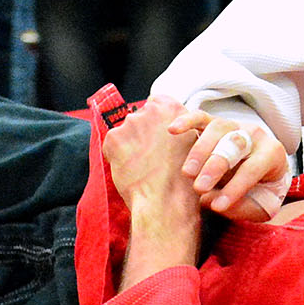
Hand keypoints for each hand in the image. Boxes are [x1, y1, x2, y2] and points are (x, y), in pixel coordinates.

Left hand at [105, 97, 202, 289]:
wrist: (166, 200)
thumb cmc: (183, 178)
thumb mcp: (192, 143)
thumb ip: (178, 128)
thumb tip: (168, 127)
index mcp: (172, 107)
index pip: (156, 104)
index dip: (156, 122)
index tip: (159, 137)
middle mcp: (150, 110)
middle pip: (139, 117)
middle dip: (142, 133)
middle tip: (150, 156)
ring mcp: (130, 123)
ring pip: (125, 132)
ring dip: (129, 145)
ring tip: (142, 166)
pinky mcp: (114, 138)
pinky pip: (111, 146)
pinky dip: (116, 157)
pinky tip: (130, 169)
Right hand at [173, 111, 289, 219]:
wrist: (265, 172)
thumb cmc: (262, 191)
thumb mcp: (263, 204)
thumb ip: (241, 206)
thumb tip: (209, 200)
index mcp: (272, 153)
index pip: (253, 168)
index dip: (235, 188)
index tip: (218, 207)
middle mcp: (255, 135)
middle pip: (234, 144)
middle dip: (215, 167)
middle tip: (199, 188)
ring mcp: (235, 126)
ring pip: (217, 129)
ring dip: (200, 151)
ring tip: (187, 173)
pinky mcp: (215, 124)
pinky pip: (201, 117)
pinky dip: (186, 121)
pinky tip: (172, 130)